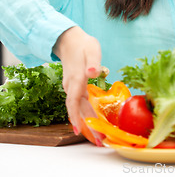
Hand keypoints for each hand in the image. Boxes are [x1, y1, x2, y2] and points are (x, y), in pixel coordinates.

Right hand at [53, 26, 101, 140]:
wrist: (70, 40)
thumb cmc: (83, 44)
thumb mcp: (92, 49)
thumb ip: (93, 62)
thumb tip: (93, 73)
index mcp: (76, 78)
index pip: (74, 102)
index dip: (75, 117)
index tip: (79, 132)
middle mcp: (72, 85)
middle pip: (77, 109)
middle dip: (87, 126)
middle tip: (98, 141)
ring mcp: (72, 86)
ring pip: (78, 107)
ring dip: (86, 121)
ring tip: (97, 135)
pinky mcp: (75, 85)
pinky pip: (78, 102)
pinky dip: (84, 113)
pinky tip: (92, 120)